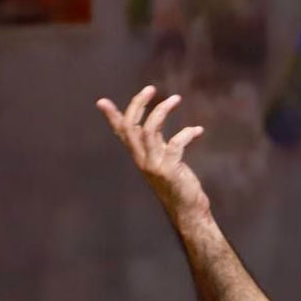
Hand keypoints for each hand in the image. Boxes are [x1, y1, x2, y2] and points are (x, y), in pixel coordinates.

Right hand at [97, 85, 209, 219]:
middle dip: (138, 105)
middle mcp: (142, 160)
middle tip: (150, 89)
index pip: (122, 133)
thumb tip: (156, 124)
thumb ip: (158, 144)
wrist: (188, 211)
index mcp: (140, 157)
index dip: (112, 117)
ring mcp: (154, 166)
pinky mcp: (169, 170)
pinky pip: (175, 144)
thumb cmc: (179, 185)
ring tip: (175, 99)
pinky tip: (198, 130)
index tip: (102, 101)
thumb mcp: (164, 161)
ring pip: (149, 131)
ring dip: (162, 111)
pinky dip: (187, 133)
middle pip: (131, 127)